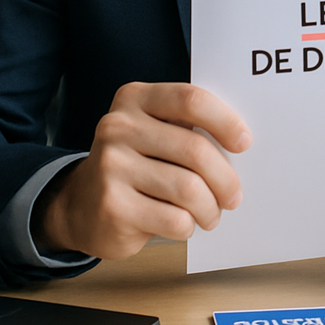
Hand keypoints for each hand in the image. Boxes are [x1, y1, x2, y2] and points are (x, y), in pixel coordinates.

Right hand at [34, 82, 250, 259]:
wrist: (81, 204)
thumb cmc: (136, 163)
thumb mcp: (153, 132)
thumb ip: (187, 127)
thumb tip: (242, 144)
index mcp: (134, 98)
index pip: (190, 100)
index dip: (225, 121)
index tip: (244, 143)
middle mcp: (118, 127)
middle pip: (195, 149)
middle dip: (225, 178)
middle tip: (234, 196)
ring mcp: (111, 166)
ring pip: (188, 188)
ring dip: (210, 208)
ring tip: (211, 214)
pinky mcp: (113, 206)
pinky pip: (174, 218)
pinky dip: (189, 225)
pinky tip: (184, 224)